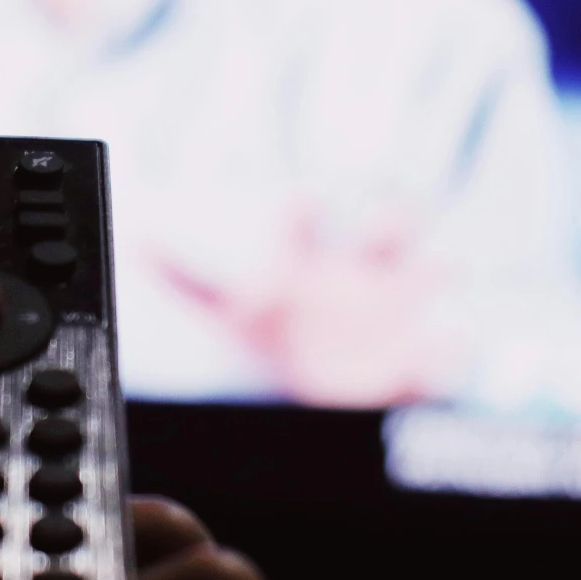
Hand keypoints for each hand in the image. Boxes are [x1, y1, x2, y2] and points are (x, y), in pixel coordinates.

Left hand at [153, 207, 459, 405]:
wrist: (325, 381)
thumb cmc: (277, 331)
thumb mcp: (227, 312)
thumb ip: (182, 279)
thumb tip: (132, 238)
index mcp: (310, 261)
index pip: (304, 223)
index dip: (301, 209)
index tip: (299, 198)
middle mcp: (357, 274)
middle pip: (384, 231)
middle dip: (395, 218)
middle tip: (400, 210)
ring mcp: (394, 312)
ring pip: (428, 278)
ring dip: (437, 270)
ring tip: (447, 265)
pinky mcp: (415, 361)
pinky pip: (442, 354)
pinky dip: (448, 347)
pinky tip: (446, 339)